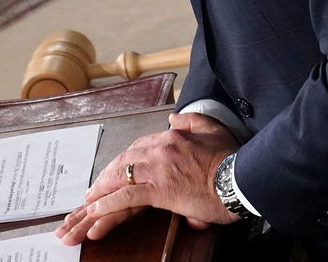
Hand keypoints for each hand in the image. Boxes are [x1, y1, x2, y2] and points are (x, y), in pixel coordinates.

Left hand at [54, 112, 240, 245]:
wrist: (240, 178)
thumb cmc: (232, 158)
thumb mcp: (213, 129)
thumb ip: (192, 120)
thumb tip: (175, 118)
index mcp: (173, 137)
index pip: (140, 146)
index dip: (124, 160)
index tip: (115, 170)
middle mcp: (161, 150)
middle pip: (124, 161)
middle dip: (105, 176)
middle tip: (93, 189)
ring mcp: (158, 170)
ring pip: (119, 178)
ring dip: (100, 191)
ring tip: (88, 203)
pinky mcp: (160, 190)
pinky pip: (126, 197)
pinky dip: (108, 204)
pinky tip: (95, 210)